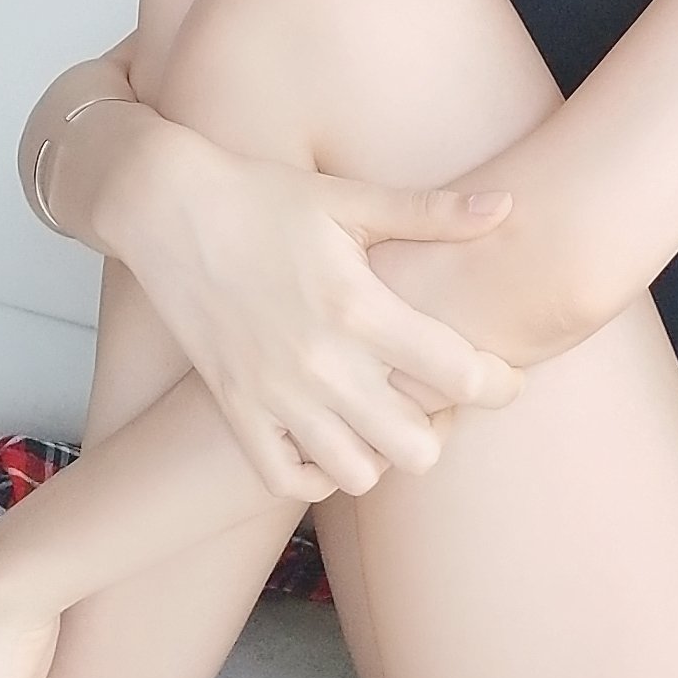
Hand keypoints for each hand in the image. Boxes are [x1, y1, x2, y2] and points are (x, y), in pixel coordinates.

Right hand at [82, 122, 524, 500]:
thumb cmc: (266, 198)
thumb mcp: (351, 199)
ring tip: (385, 414)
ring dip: (383, 453)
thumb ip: (432, 214)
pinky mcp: (235, 410)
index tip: (505, 377)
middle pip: (416, 447)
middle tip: (438, 397)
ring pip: (357, 474)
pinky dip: (318, 471)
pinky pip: (287, 479)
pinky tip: (332, 433)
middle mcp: (319, 362)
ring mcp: (273, 394)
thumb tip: (509, 208)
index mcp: (358, 306)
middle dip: (444, 428)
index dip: (498, 384)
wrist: (168, 209)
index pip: (457, 374)